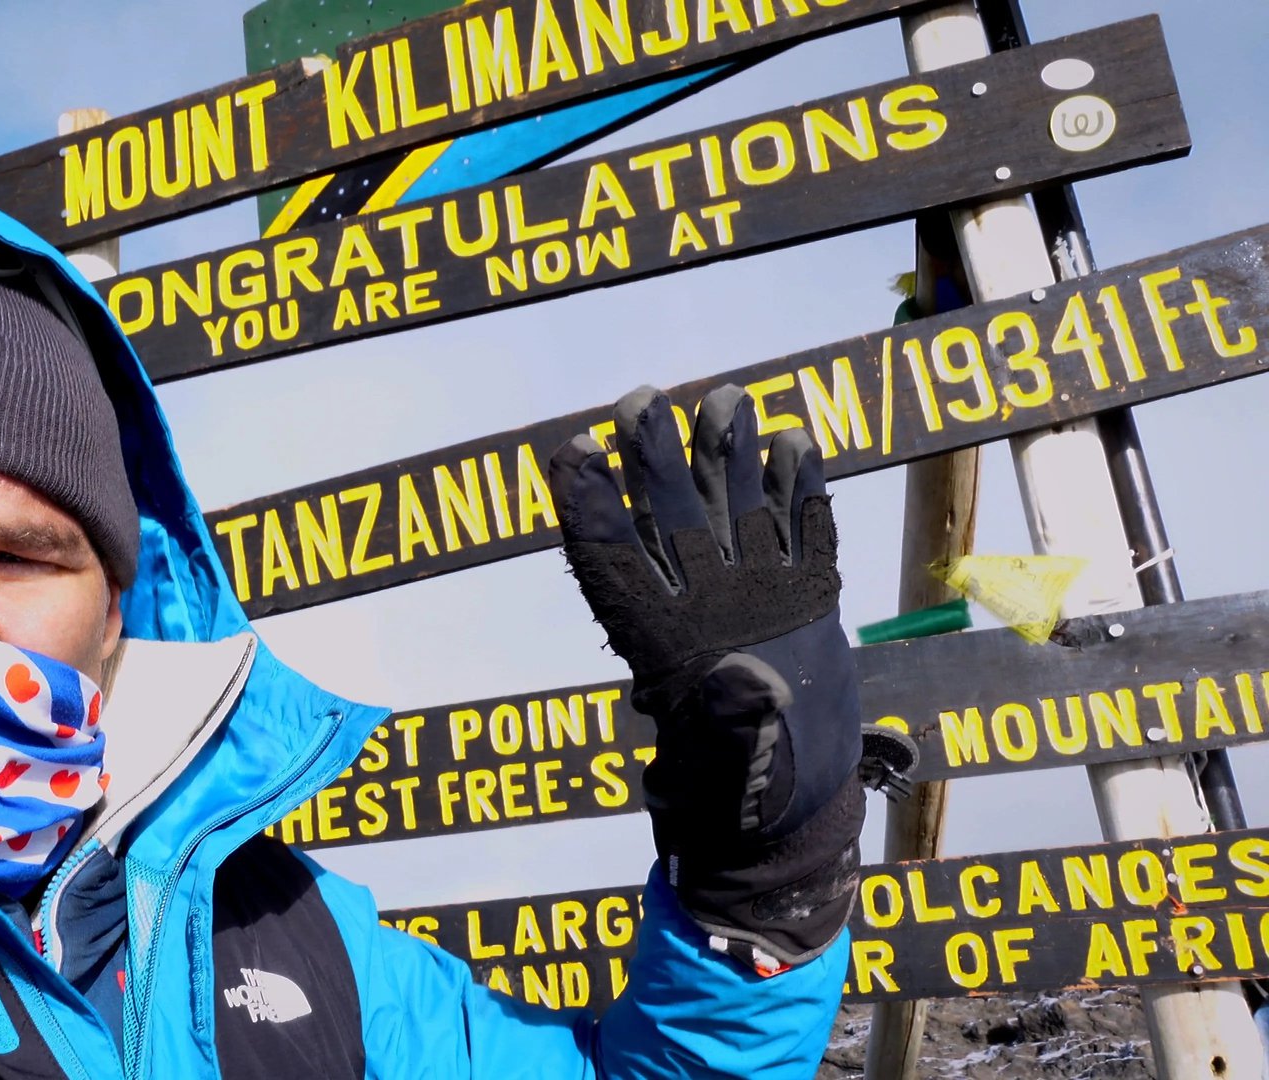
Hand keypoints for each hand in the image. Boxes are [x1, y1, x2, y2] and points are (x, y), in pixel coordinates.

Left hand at [548, 385, 863, 972]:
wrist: (788, 808)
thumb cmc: (741, 791)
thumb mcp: (730, 762)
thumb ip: (734, 721)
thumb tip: (747, 685)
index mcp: (661, 638)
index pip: (610, 558)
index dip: (587, 506)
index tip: (574, 452)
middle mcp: (702, 605)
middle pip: (671, 515)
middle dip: (654, 456)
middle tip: (644, 399)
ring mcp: (755, 597)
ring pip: (735, 511)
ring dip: (729, 455)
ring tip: (729, 398)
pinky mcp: (807, 603)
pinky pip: (802, 535)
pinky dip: (801, 491)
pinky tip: (794, 443)